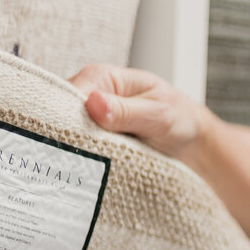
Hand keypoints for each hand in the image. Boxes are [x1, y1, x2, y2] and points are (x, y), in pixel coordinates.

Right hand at [68, 63, 212, 159]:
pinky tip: (84, 173)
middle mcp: (89, 93)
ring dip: (73, 151)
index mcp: (102, 77)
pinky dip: (81, 158)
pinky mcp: (92, 135)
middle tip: (72, 163)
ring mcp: (88, 116)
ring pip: (66, 134)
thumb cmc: (178, 117)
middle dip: (64, 137)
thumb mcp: (157, 113)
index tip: (67, 142)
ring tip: (79, 170)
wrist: (190, 136)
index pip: (67, 94)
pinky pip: (77, 146)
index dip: (62, 118)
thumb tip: (94, 103)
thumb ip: (127, 111)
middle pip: (60, 115)